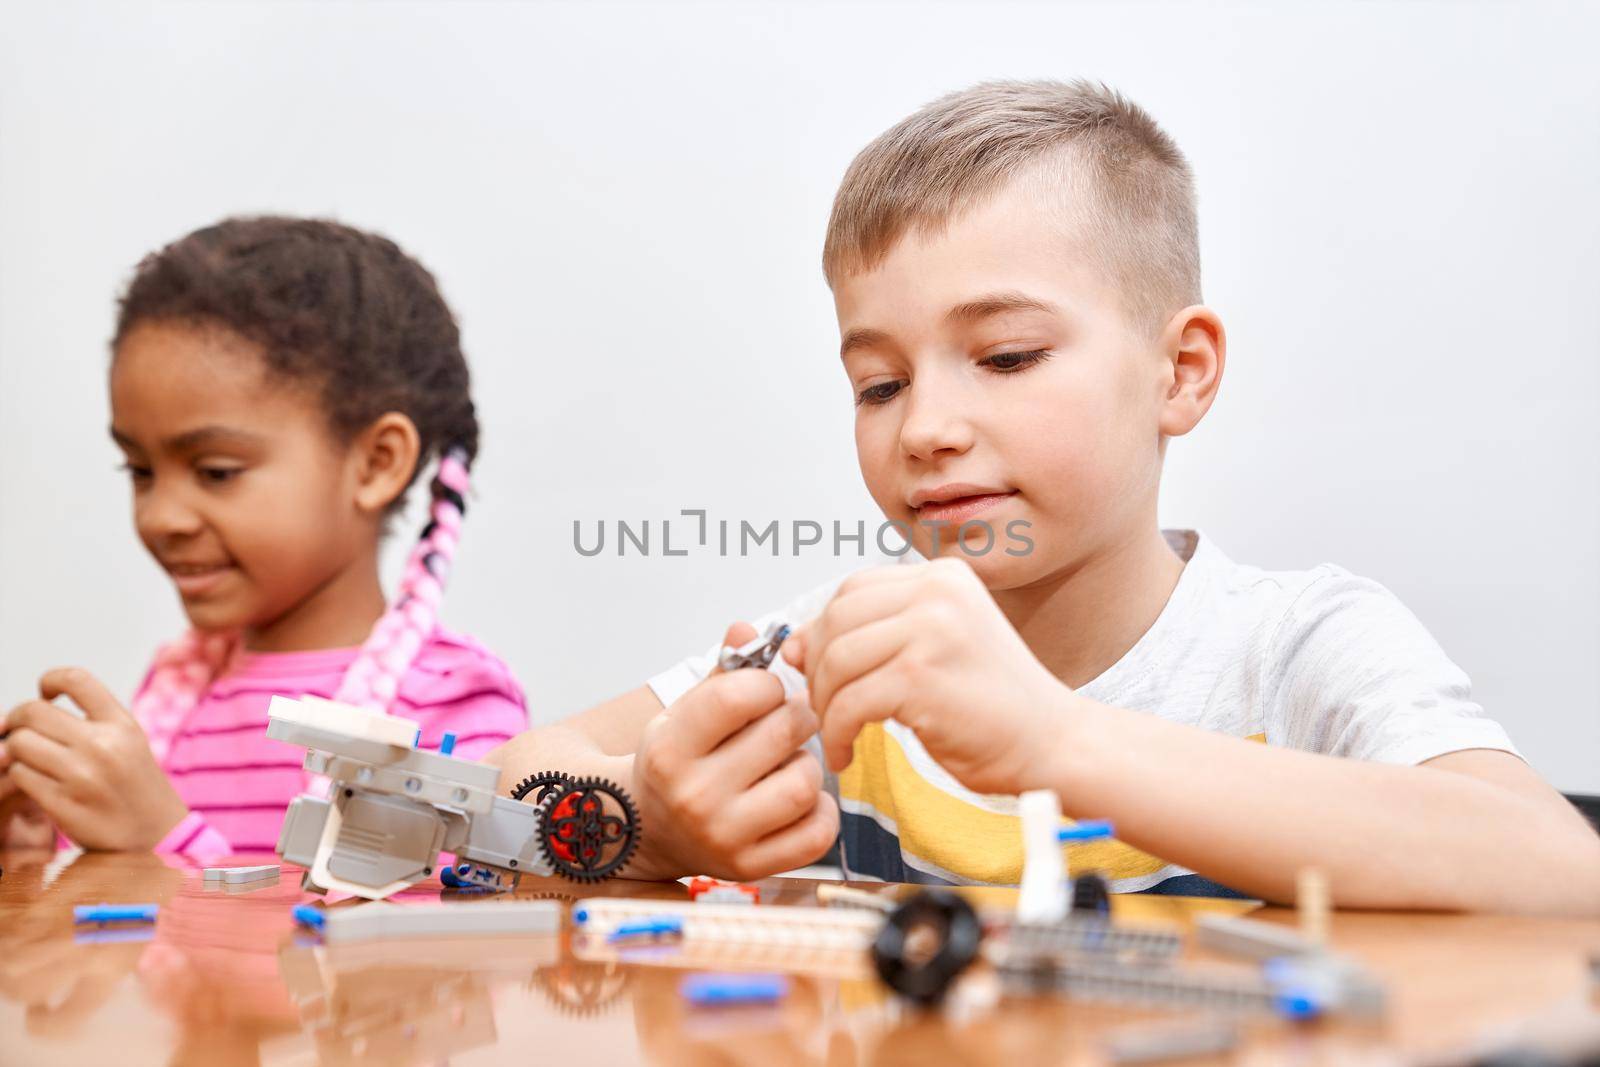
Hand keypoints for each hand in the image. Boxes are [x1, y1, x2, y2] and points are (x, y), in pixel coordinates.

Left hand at [3, 667, 187, 850]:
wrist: (154, 835)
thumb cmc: (134, 784)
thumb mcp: (128, 741)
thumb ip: (92, 720)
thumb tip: (32, 708)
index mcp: (121, 724)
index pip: (76, 679)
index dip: (50, 679)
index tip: (45, 694)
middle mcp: (102, 745)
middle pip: (31, 712)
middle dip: (18, 719)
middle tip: (22, 729)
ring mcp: (81, 776)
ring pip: (18, 744)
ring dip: (16, 750)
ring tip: (31, 759)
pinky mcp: (62, 804)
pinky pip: (19, 774)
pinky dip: (20, 775)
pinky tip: (37, 781)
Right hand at [631, 622, 838, 880]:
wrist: (650, 830)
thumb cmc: (678, 760)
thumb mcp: (685, 711)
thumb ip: (722, 671)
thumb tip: (747, 629)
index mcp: (670, 748)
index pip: (739, 695)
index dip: (766, 685)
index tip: (764, 693)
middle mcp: (693, 795)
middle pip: (784, 732)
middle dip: (796, 717)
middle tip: (786, 722)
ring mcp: (723, 837)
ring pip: (805, 782)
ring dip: (807, 765)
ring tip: (787, 763)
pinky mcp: (752, 867)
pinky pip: (818, 832)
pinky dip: (822, 811)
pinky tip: (799, 799)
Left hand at [784, 557, 1076, 795]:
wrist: (1053, 744)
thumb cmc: (994, 706)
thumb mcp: (932, 652)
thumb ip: (871, 638)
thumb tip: (791, 644)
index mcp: (943, 577)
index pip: (852, 590)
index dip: (824, 632)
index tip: (820, 672)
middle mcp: (938, 591)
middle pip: (836, 620)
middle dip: (817, 670)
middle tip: (824, 709)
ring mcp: (932, 630)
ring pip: (836, 661)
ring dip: (824, 706)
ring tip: (837, 734)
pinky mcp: (922, 676)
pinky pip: (849, 702)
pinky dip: (837, 734)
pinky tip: (847, 753)